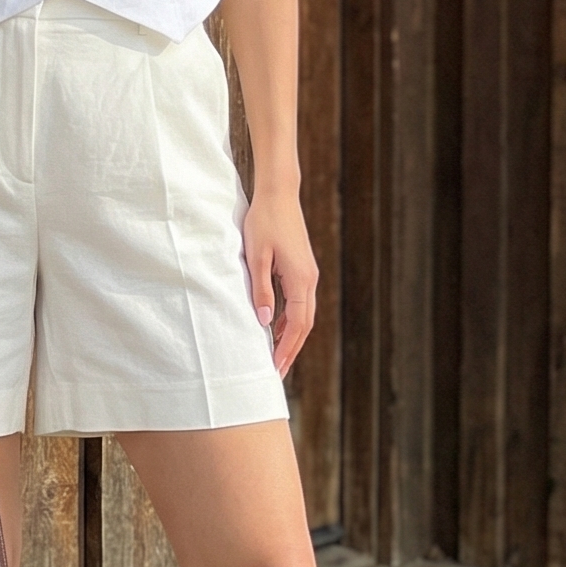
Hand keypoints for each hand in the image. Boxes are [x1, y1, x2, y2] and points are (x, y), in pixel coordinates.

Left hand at [243, 188, 317, 376]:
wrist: (279, 194)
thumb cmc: (264, 222)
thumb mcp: (256, 258)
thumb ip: (261, 290)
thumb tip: (263, 322)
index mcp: (301, 280)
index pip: (296, 325)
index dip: (286, 349)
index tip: (275, 368)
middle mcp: (309, 280)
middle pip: (304, 325)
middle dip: (291, 349)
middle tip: (277, 372)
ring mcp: (308, 274)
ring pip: (304, 314)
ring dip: (291, 336)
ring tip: (276, 355)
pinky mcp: (302, 268)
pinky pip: (300, 302)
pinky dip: (290, 320)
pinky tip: (275, 327)